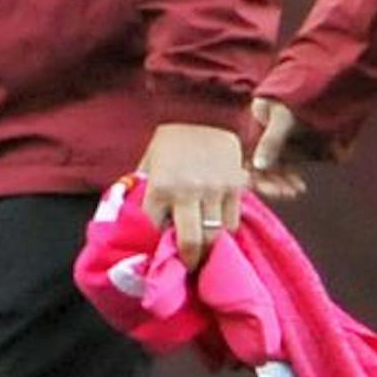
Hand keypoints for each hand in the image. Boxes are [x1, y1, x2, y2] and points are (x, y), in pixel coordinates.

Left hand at [138, 122, 245, 268]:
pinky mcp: (235, 187)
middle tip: (188, 267)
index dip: (158, 242)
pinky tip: (217, 229)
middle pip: (191, 244)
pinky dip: (224, 230)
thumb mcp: (149, 163)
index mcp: (161, 187)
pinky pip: (232, 222)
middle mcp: (188, 192)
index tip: (161, 252)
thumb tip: (140, 219)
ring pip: (215, 237)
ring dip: (209, 248)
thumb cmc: (171, 139)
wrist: (203, 109)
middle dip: (189, 261)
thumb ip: (145, 192)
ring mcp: (215, 190)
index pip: (157, 230)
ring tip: (203, 251)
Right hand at [246, 97, 316, 201]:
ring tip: (298, 189)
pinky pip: (281, 163)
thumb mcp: (281, 118)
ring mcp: (269, 142)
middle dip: (274, 183)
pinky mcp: (282, 143)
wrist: (308, 81)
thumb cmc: (291, 97)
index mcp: (249, 132)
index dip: (261, 180)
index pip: (249, 163)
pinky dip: (288, 173)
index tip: (277, 191)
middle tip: (291, 192)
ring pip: (271, 168)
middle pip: (260, 169)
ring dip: (282, 180)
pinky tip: (298, 182)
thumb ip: (270, 142)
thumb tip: (258, 166)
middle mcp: (256, 139)